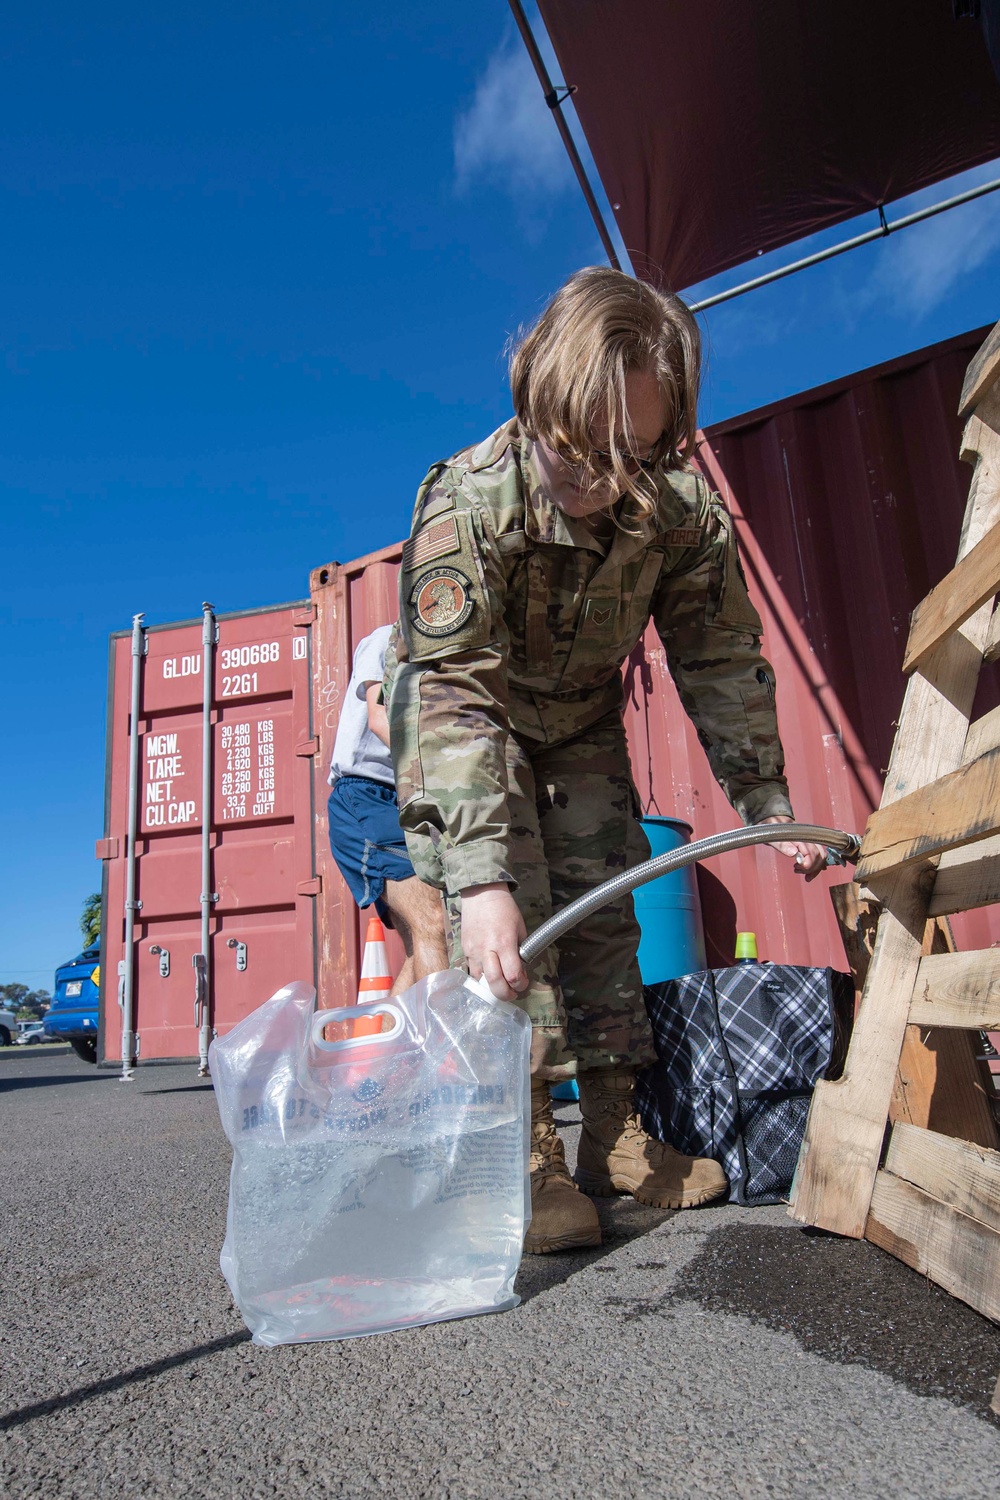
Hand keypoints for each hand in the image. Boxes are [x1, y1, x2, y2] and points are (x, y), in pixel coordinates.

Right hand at [460, 883, 528, 1001]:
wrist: (481, 894)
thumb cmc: (505, 909)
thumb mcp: (520, 928)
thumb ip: (520, 951)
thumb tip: (520, 971)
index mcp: (504, 943)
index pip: (512, 974)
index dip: (520, 984)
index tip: (523, 983)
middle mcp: (487, 950)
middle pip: (494, 983)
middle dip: (505, 994)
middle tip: (512, 993)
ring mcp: (473, 951)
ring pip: (480, 980)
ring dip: (491, 986)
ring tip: (500, 984)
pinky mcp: (464, 949)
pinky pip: (471, 970)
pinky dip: (481, 976)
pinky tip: (488, 973)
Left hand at [759, 815, 826, 881]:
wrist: (772, 819)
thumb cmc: (771, 827)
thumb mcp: (772, 836)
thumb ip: (783, 845)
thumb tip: (794, 853)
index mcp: (800, 836)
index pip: (812, 852)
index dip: (808, 863)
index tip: (799, 868)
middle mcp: (807, 838)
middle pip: (818, 856)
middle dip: (810, 867)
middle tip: (796, 869)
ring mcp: (810, 841)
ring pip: (820, 856)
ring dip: (813, 868)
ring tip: (800, 871)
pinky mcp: (809, 845)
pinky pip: (818, 856)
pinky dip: (816, 866)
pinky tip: (809, 873)